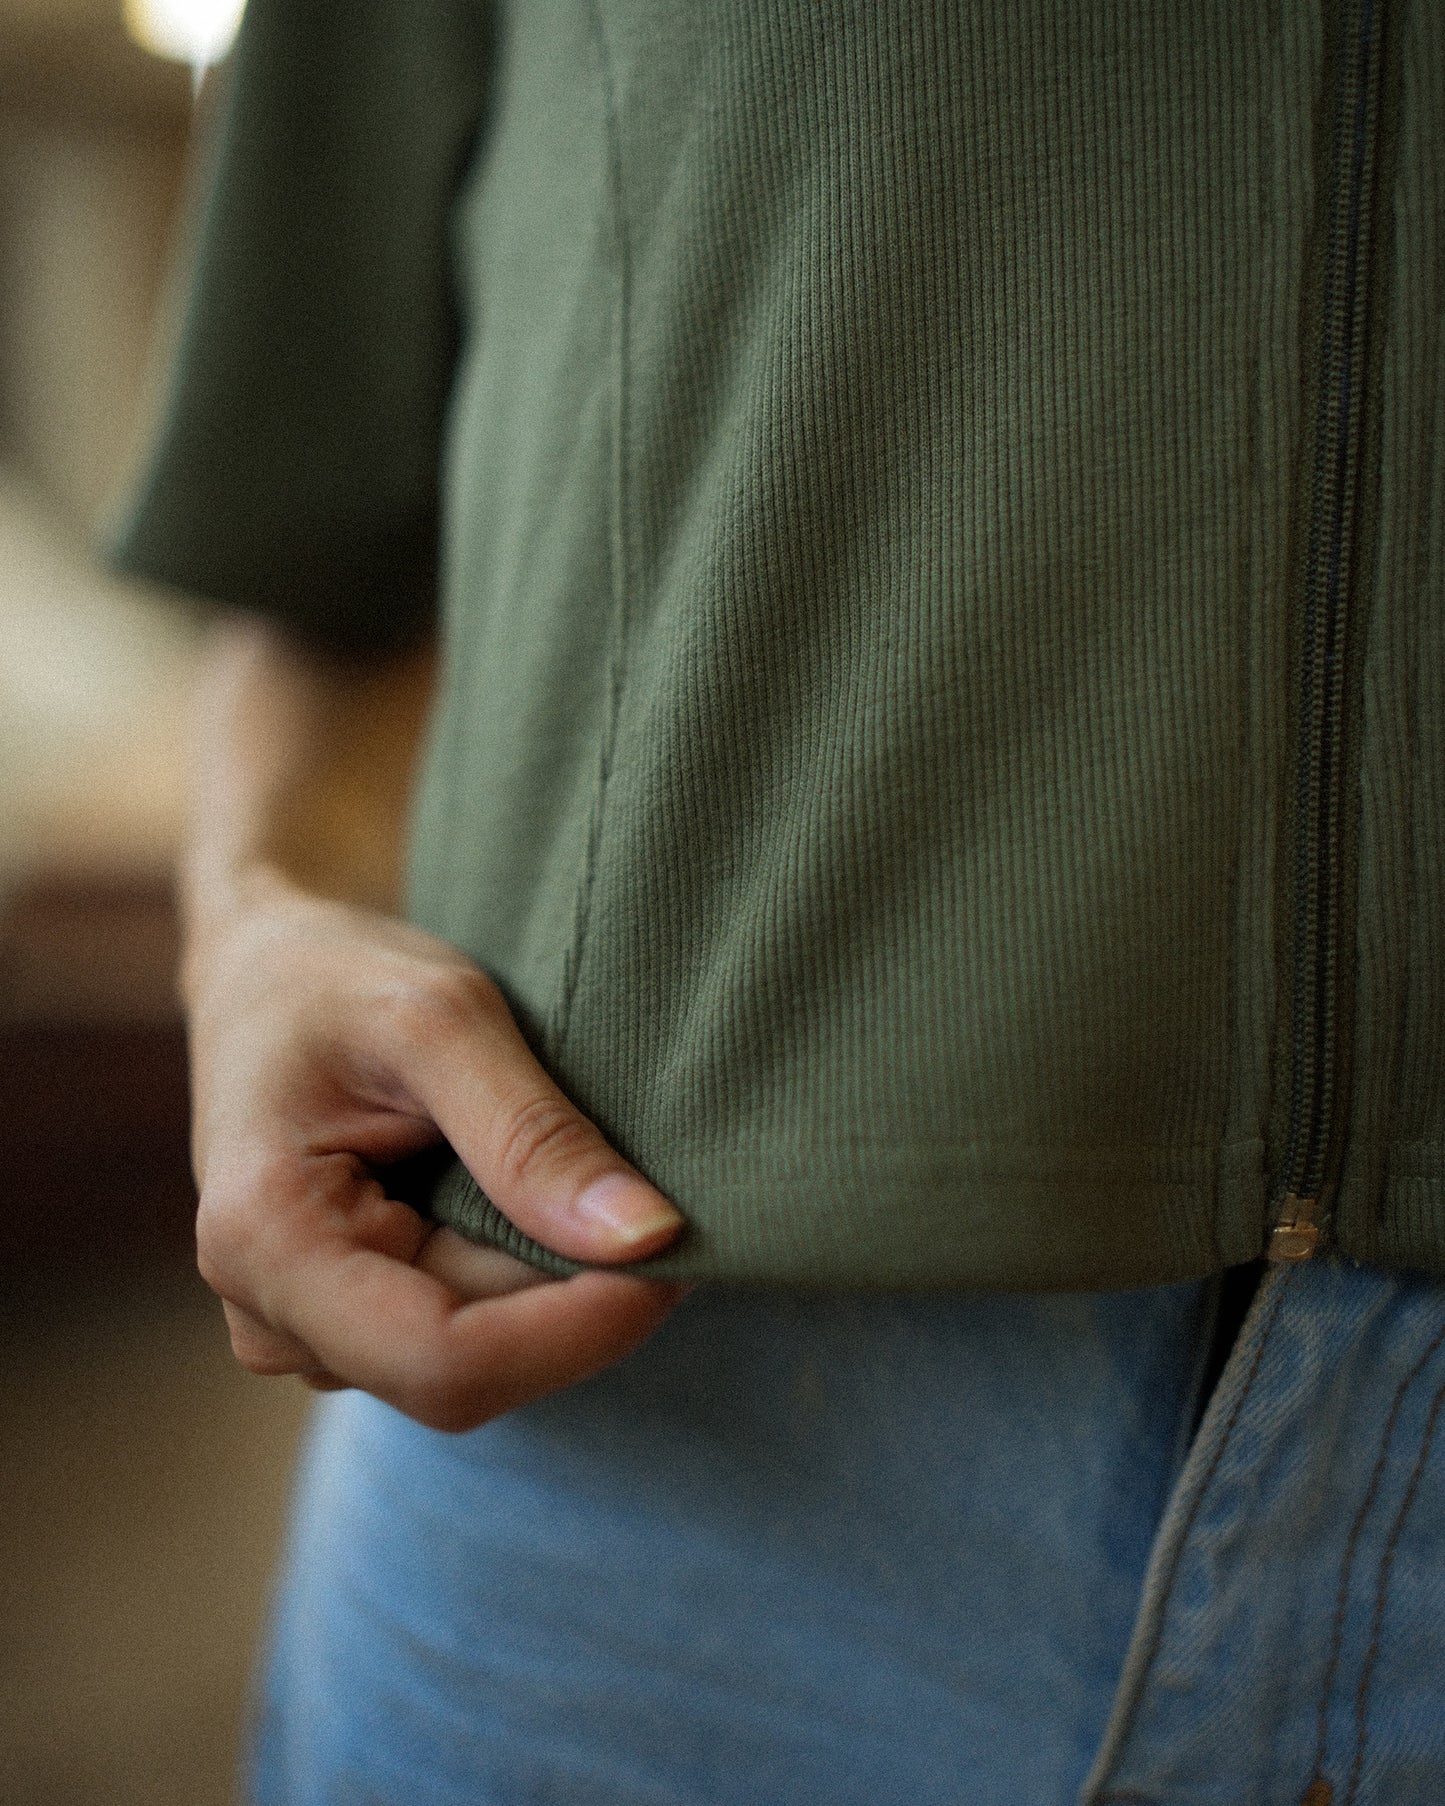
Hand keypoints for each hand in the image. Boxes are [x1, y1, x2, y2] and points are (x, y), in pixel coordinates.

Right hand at [186, 869, 684, 1431]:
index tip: (672, 1257)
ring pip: (479, 1357)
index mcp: (264, 1240)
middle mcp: (270, 1314)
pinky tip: (537, 1203)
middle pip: (471, 1365)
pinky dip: (526, 1276)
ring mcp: (306, 1331)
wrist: (266, 975)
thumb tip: (646, 1239)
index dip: (576, 1331)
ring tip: (584, 1180)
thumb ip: (533, 1135)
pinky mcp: (348, 1326)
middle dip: (578, 1299)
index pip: (442, 1359)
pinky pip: (467, 1334)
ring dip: (555, 1288)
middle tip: (663, 1203)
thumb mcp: (440, 1017)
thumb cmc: (338, 978)